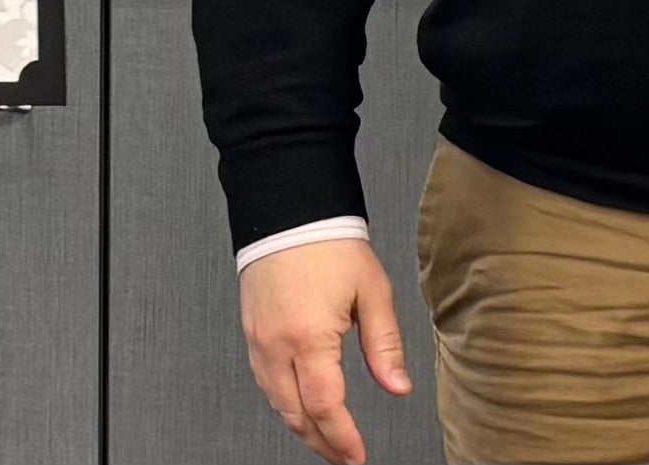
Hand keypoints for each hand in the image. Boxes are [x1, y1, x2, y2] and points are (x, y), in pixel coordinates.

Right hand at [237, 238, 411, 464]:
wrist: (288, 209)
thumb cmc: (328, 242)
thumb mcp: (372, 291)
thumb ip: (385, 345)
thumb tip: (398, 386)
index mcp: (308, 337)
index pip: (325, 406)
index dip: (342, 438)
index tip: (357, 456)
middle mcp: (276, 343)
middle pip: (295, 414)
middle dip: (321, 442)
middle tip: (344, 457)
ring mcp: (258, 339)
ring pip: (276, 402)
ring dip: (301, 426)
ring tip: (326, 439)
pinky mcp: (250, 330)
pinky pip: (263, 381)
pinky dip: (283, 403)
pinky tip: (299, 406)